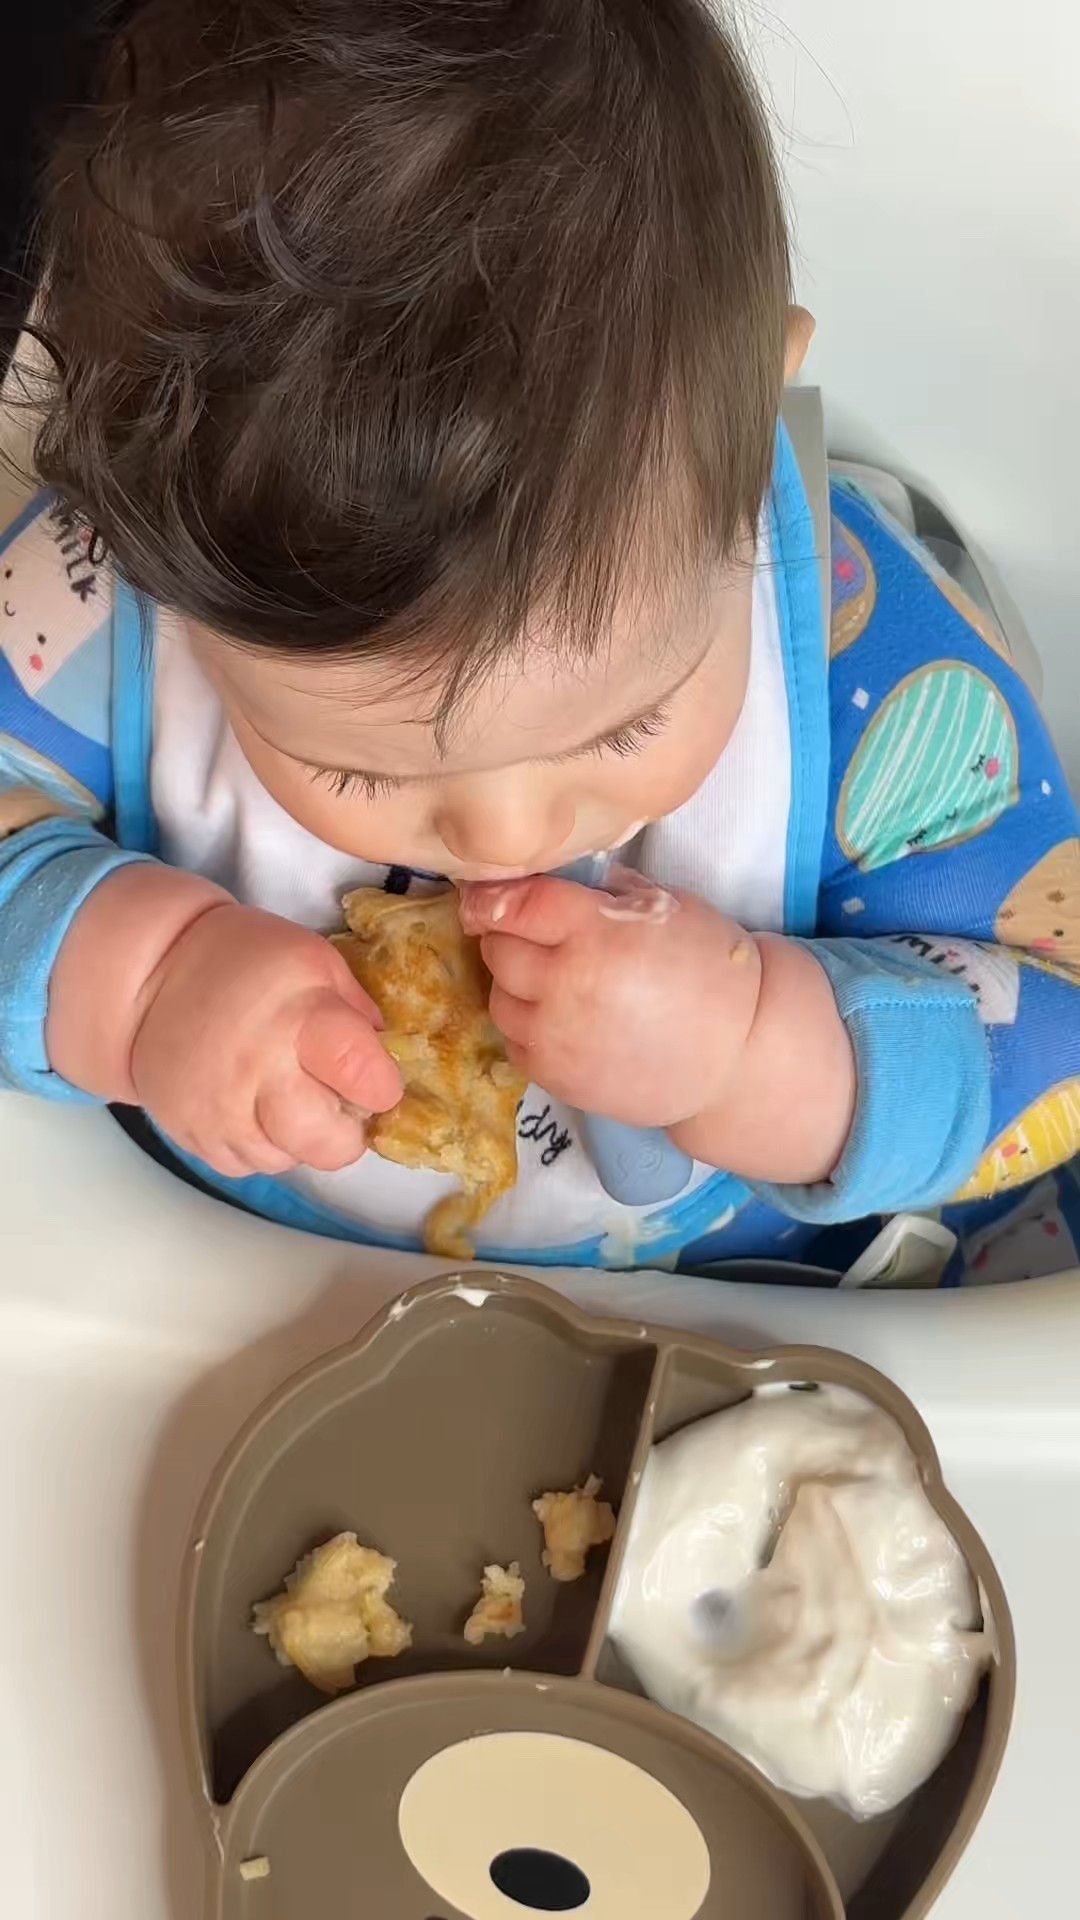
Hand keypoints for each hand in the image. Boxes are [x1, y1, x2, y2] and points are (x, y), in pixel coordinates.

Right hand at [127, 902, 401, 1176]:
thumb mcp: (316, 962)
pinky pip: (246, 1165)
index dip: (381, 1086)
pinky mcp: (193, 1134)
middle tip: (335, 1102)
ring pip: (288, 1161)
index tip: (375, 1079)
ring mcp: (220, 1109)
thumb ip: (359, 1012)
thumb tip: (386, 1061)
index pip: (364, 1077)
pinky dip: (259, 1143)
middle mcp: (259, 1069)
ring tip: (285, 1095)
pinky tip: (251, 1105)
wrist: (154, 974)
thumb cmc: (245, 963)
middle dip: (345, 1131)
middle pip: (329, 1144)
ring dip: (298, 1139)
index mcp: (300, 1017)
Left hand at [461, 871, 855, 1183]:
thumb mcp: (667, 906)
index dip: (493, 896)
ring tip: (558, 984)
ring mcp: (556, 1036)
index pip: (514, 904)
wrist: (739, 1053)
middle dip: (511, 938)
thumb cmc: (708, 970)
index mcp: (595, 931)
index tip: (486, 897)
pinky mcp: (557, 1077)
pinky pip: (515, 1042)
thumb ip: (605, 892)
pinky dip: (530, 1029)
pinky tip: (566, 1022)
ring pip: (499, 999)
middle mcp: (567, 983)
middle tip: (541, 940)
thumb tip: (550, 881)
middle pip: (498, 949)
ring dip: (517, 987)